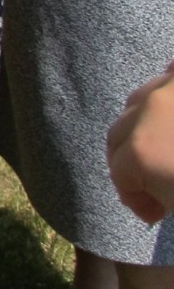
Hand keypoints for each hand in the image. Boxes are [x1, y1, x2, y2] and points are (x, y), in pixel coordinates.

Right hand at [109, 63, 173, 223]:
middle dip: (131, 160)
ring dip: (145, 123)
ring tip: (167, 146)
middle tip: (156, 184)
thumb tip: (157, 193)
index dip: (137, 200)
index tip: (154, 214)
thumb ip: (160, 195)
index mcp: (140, 154)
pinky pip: (166, 74)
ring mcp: (168, 89)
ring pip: (138, 101)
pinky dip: (165, 86)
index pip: (120, 177)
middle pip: (119, 135)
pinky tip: (170, 100)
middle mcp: (147, 114)